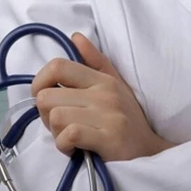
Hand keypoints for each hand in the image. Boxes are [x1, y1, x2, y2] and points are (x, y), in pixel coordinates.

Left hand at [31, 33, 174, 160]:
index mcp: (101, 79)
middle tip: (60, 126)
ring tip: (70, 138)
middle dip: (45, 115)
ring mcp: (108, 115)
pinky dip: (64, 145)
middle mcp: (104, 93)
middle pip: (47, 97)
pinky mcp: (110, 139)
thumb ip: (94, 62)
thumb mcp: (114, 86)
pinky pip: (70, 135)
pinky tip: (74, 149)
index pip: (57, 66)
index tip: (43, 99)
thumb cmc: (126, 121)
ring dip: (56, 133)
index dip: (39, 83)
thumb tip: (76, 36)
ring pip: (55, 117)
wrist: (151, 153)